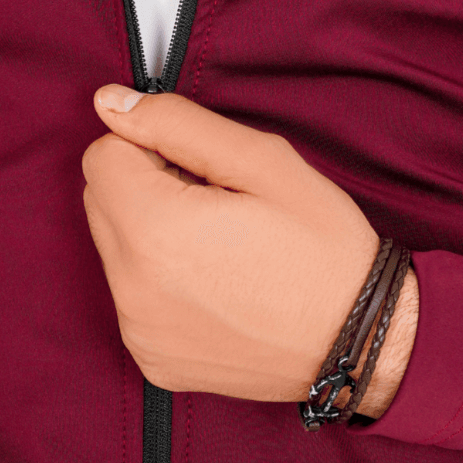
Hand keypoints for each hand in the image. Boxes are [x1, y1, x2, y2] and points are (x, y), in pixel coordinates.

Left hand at [82, 86, 418, 418]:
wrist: (361, 340)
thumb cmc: (322, 247)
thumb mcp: (262, 161)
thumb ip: (176, 123)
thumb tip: (109, 102)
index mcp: (155, 232)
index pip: (102, 156)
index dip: (152, 148)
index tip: (203, 169)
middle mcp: (133, 290)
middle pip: (100, 202)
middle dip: (146, 188)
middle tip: (217, 203)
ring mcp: (139, 331)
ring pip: (115, 249)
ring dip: (152, 234)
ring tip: (222, 246)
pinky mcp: (152, 360)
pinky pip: (133, 296)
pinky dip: (162, 280)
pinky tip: (218, 284)